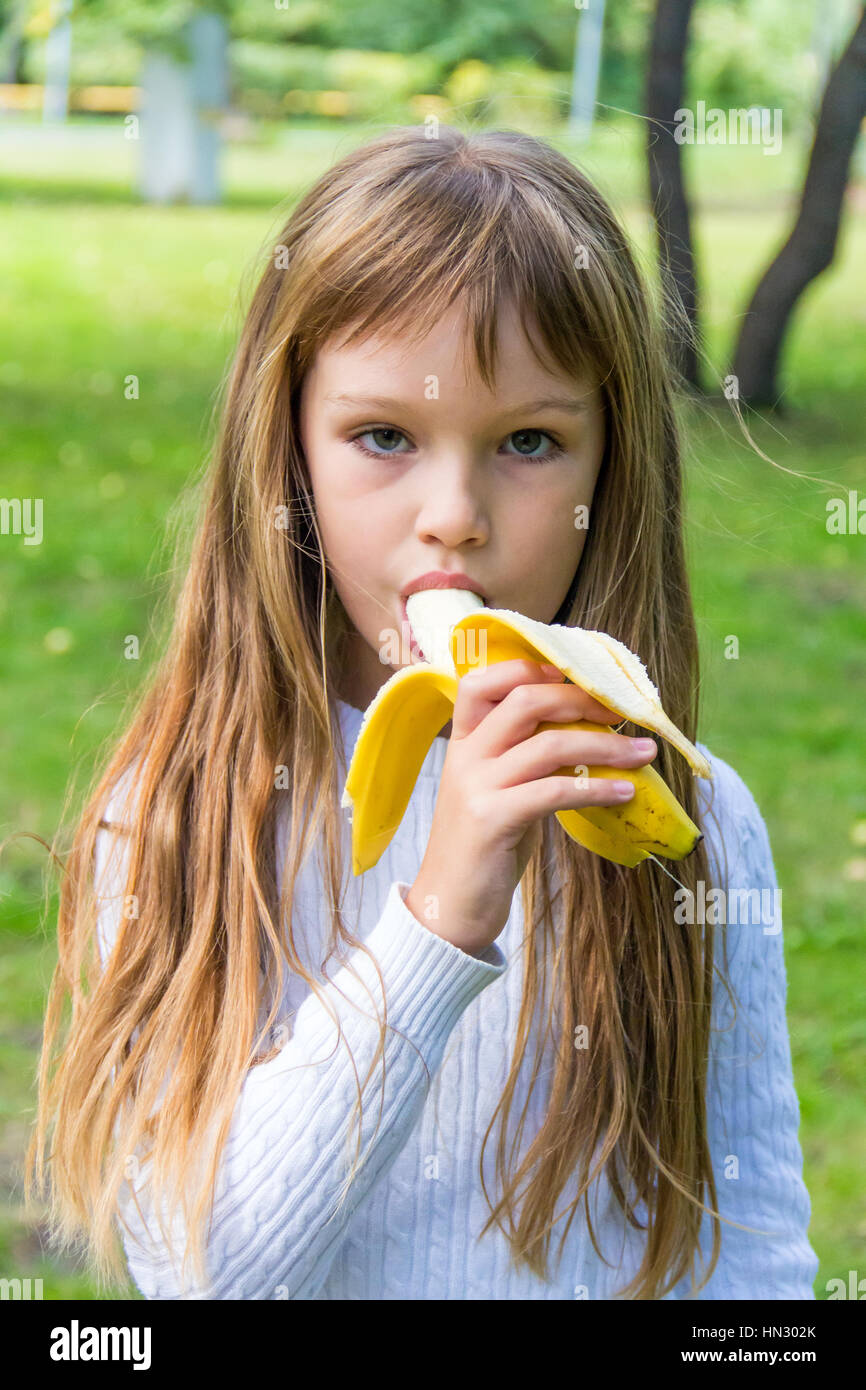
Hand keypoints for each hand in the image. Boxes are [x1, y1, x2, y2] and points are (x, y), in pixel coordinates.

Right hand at [404, 659, 656, 956]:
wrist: (449, 908)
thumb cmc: (483, 848)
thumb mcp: (498, 791)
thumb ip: (524, 757)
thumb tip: (586, 733)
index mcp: (463, 742)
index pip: (481, 681)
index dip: (528, 669)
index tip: (574, 677)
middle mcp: (466, 756)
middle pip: (527, 701)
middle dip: (582, 701)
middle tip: (623, 714)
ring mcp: (476, 786)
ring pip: (550, 746)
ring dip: (607, 747)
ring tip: (644, 755)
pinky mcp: (492, 820)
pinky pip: (555, 791)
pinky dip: (597, 788)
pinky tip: (625, 793)